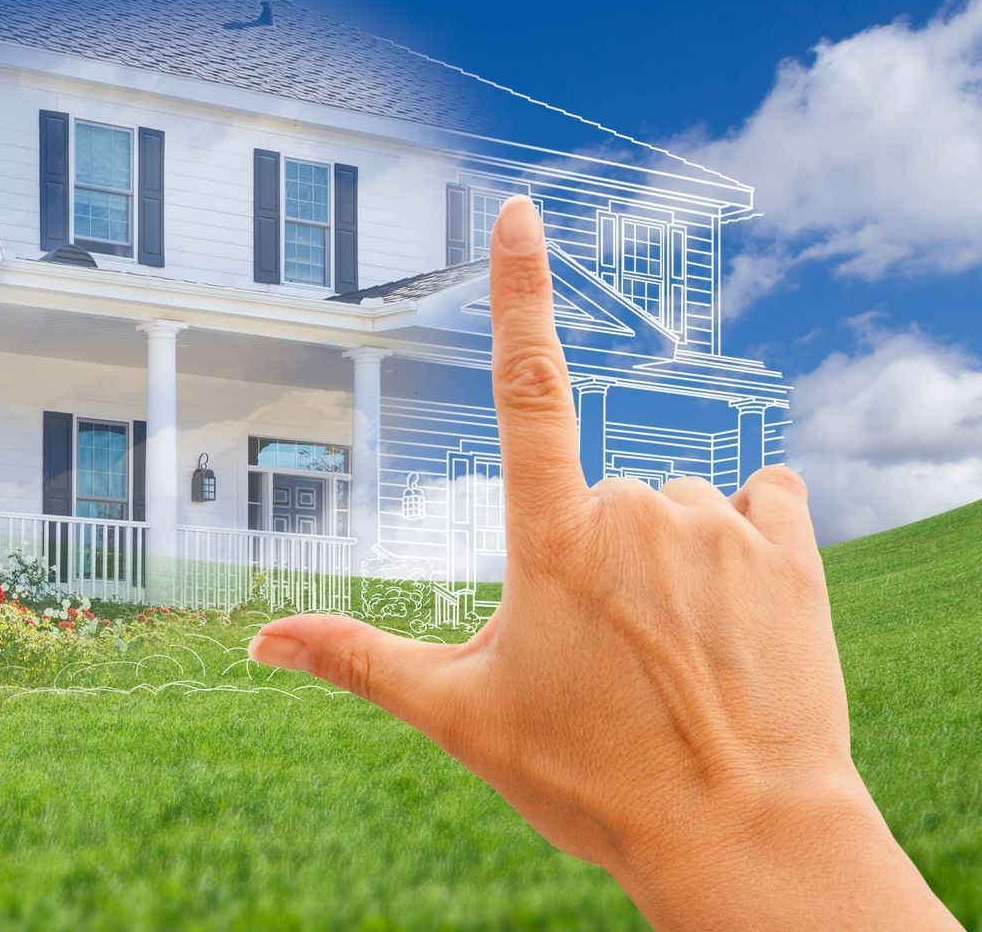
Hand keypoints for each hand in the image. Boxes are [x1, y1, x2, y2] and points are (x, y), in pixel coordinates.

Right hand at [250, 196, 954, 929]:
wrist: (746, 838)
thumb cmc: (595, 780)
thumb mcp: (462, 716)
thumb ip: (357, 658)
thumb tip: (257, 641)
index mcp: (549, 539)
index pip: (525, 384)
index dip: (519, 290)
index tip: (521, 211)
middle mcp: (634, 512)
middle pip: (599, 490)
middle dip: (595, 551)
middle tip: (606, 652)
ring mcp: (718, 525)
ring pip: (674, 501)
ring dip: (669, 551)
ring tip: (674, 649)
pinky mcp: (792, 548)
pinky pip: (762, 496)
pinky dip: (747, 535)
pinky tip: (738, 608)